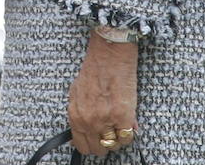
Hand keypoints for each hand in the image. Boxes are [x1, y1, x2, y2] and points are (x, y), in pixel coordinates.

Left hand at [69, 32, 137, 155]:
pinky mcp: (122, 117)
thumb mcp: (78, 94)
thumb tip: (85, 134)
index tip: (97, 141)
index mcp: (75, 115)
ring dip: (118, 137)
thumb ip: (80, 115)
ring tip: (118, 123)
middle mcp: (88, 120)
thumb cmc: (93, 71)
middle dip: (105, 142)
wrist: (109, 56)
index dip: (91, 145)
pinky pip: (127, 138)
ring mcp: (105, 120)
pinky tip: (127, 120)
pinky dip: (129, 133)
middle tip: (110, 131)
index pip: (81, 145)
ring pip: (114, 145)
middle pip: (98, 148)